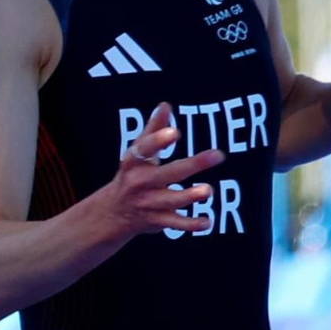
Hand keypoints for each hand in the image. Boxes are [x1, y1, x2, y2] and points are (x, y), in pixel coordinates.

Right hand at [86, 103, 225, 241]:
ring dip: (190, 196)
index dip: (159, 140)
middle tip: (218, 155)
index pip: (144, 149)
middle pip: (167, 173)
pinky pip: (175, 223)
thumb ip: (153, 129)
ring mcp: (148, 203)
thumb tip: (166, 105)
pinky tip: (208, 221)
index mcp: (134, 162)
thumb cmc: (131, 175)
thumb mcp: (136, 153)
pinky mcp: (157, 220)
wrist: (113, 212)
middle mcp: (140, 182)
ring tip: (209, 190)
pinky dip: (191, 224)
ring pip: (171, 200)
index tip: (175, 132)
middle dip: (193, 165)